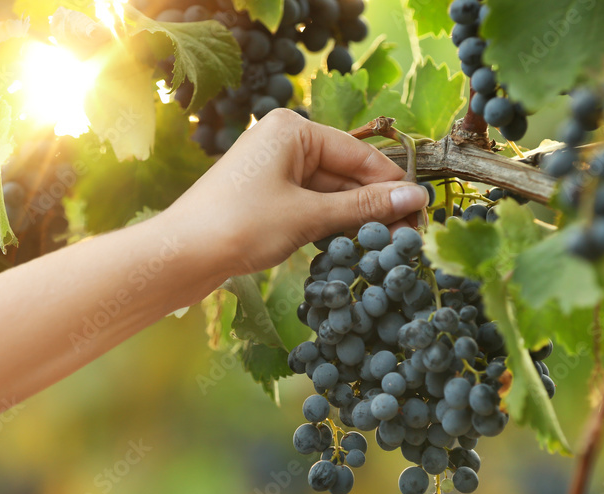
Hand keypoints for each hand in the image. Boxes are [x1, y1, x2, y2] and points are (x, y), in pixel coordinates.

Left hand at [170, 109, 429, 275]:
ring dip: (356, 219)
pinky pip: (312, 206)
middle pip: (346, 173)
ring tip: (388, 246)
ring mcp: (275, 170)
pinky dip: (332, 225)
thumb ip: (363, 207)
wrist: (180, 256)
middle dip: (376, 205)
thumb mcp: (308, 216)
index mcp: (292, 129)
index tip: (423, 211)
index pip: (358, 154)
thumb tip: (416, 198)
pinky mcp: (268, 198)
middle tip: (410, 236)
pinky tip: (355, 247)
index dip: (392, 184)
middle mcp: (284, 141)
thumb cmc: (239, 226)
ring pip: (331, 193)